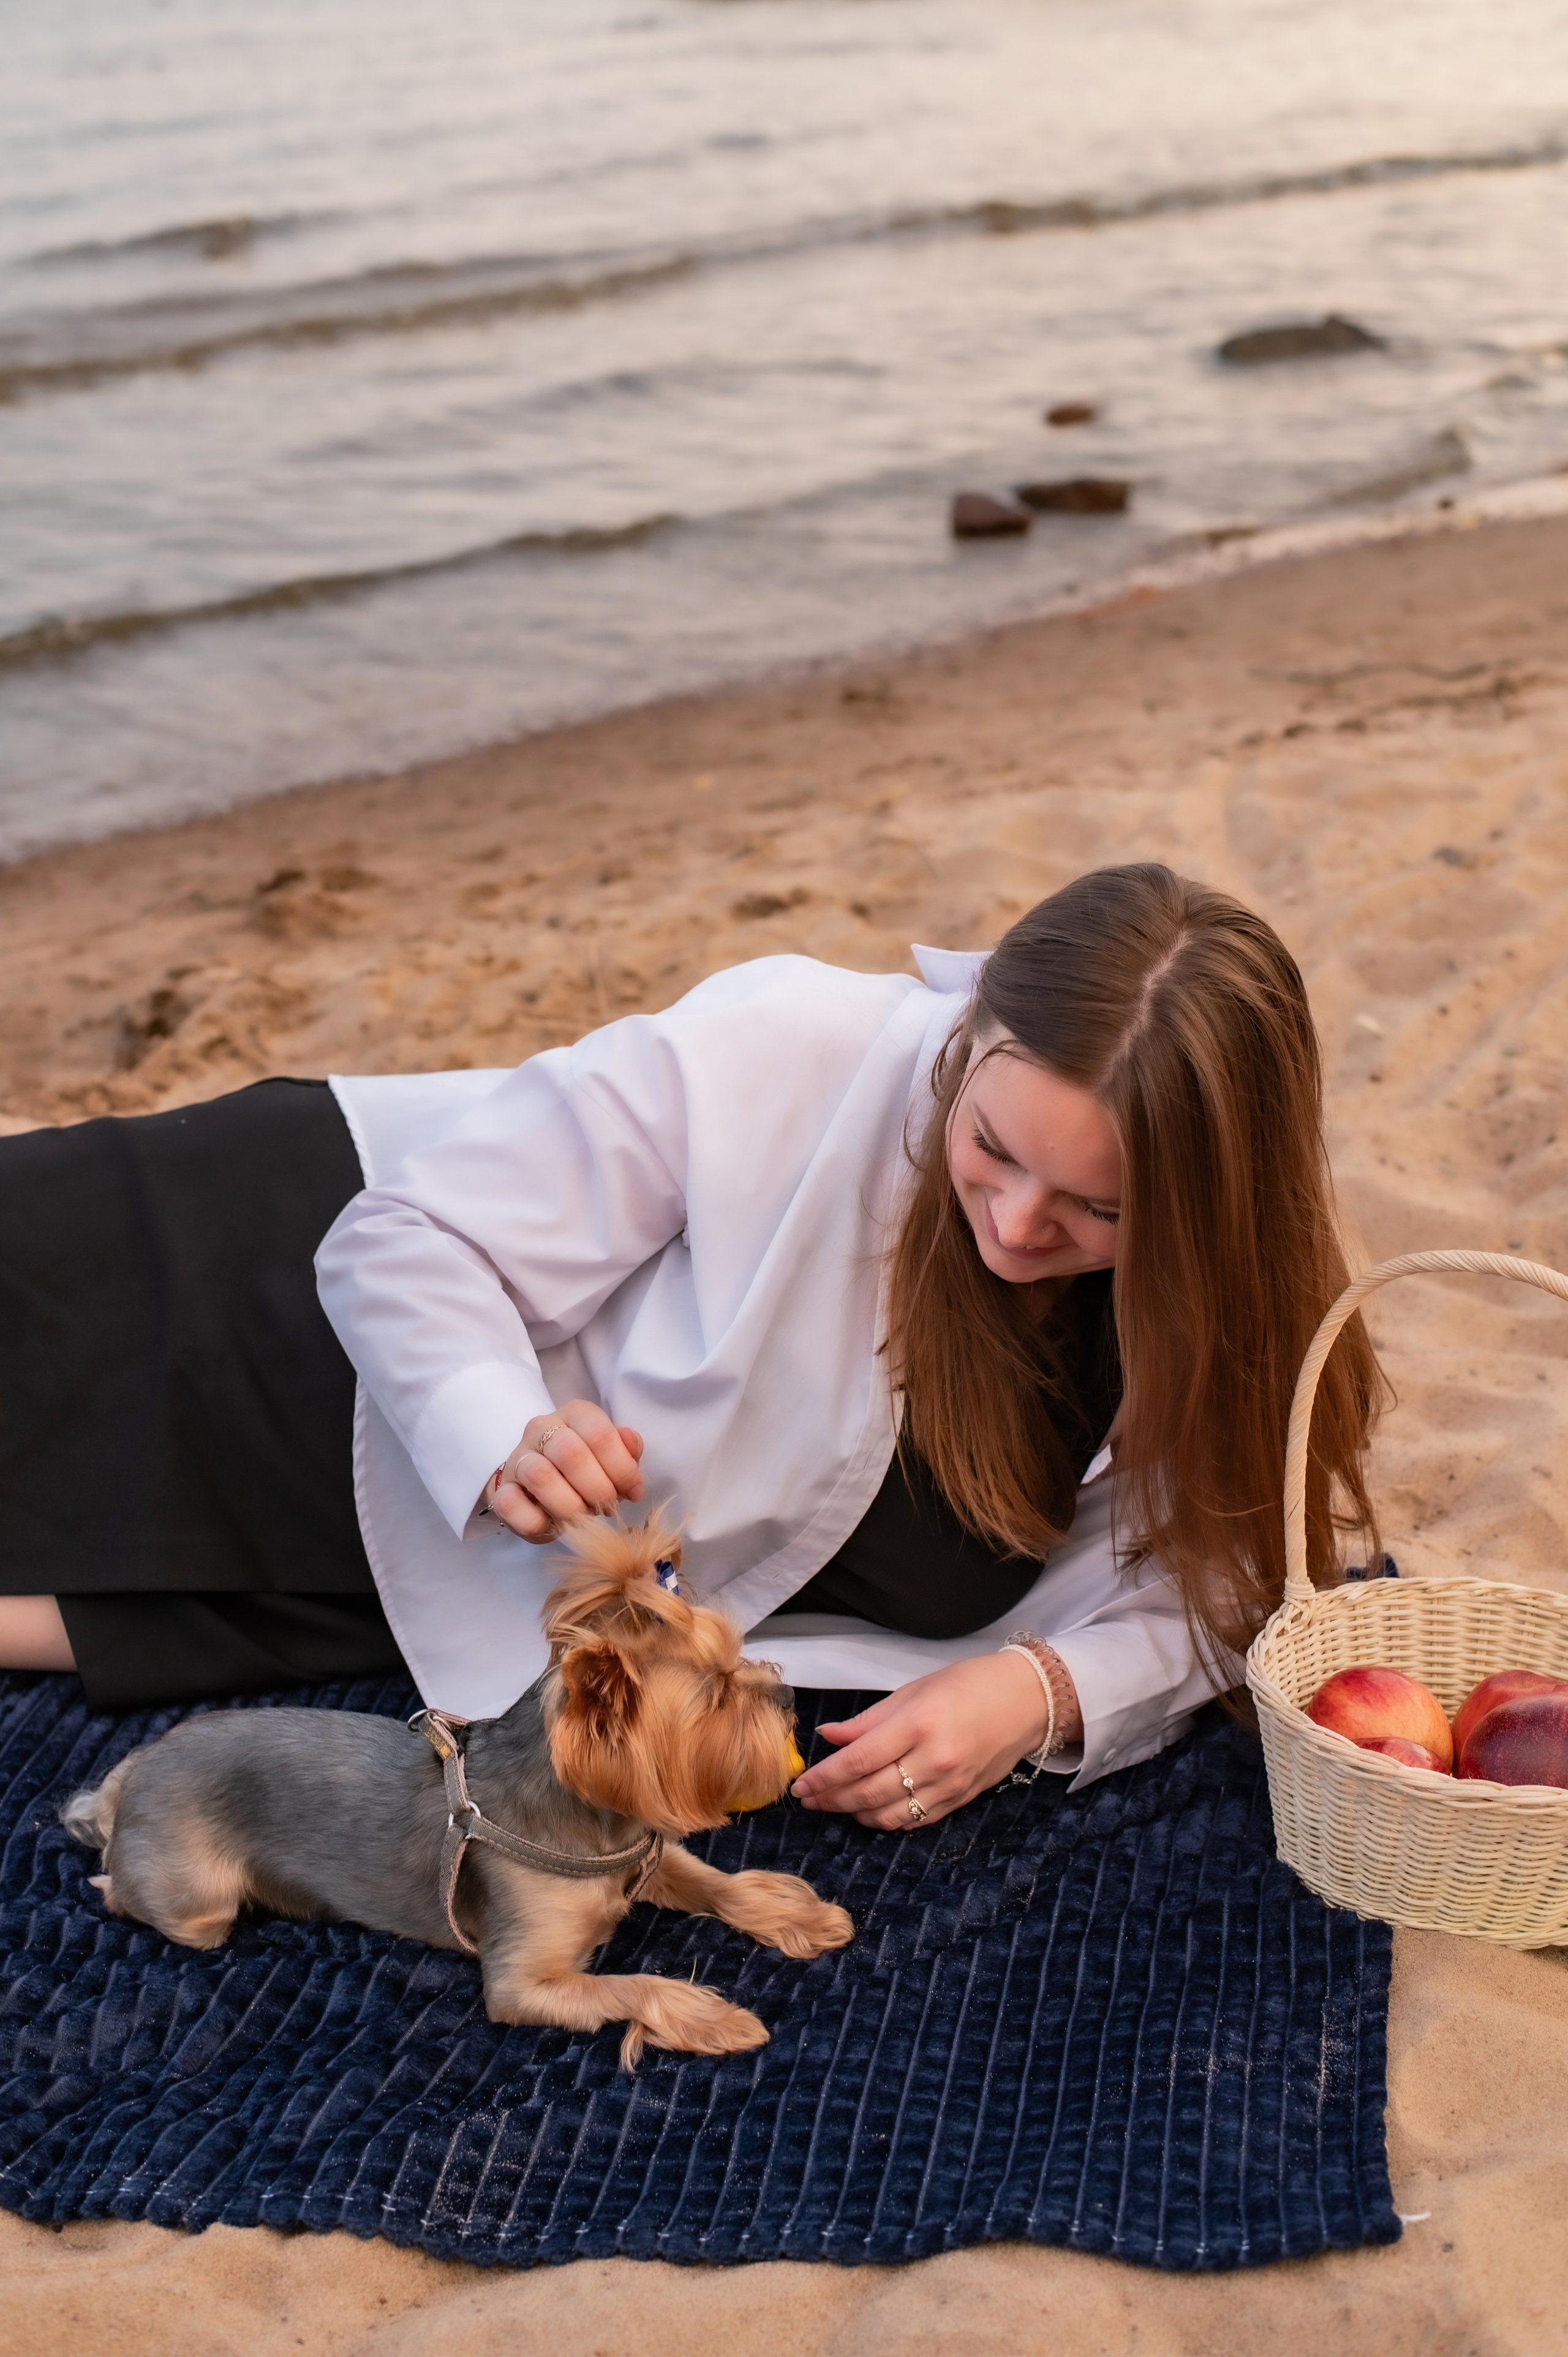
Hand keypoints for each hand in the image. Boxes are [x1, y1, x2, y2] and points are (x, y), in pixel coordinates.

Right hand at [486, 1400, 644, 1541]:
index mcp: (574, 1414)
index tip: (632, 1493)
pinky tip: (551, 1525)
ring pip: (539, 1475)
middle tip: (607, 1507)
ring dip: (569, 1505)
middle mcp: (541, 1429)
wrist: (540, 1485)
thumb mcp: (612, 1457)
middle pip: (570, 1452)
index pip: (599, 1433)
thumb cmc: (586, 1469)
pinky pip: (510, 1503)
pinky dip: (535, 1521)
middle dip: (597, 1488)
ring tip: (582, 1517)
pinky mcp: (501, 1489)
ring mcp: (517, 1457)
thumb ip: (627, 1449)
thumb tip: (631, 1443)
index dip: (622, 1468)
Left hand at [790, 1650, 1079, 1829]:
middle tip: (809, 1798)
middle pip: (868, 1793)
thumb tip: (829, 1737)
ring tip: (835, 1804)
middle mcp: (933, 1760)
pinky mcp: (960, 1800)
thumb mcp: (913, 1690)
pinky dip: (886, 1821)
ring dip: (855, 1814)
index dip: (824, 1777)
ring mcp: (949, 1785)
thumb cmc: (969, 1684)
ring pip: (889, 1815)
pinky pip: (914, 1821)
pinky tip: (869, 1811)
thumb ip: (869, 1720)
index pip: (858, 1762)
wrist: (1027, 1700)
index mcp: (918, 1725)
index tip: (801, 1785)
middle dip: (832, 1799)